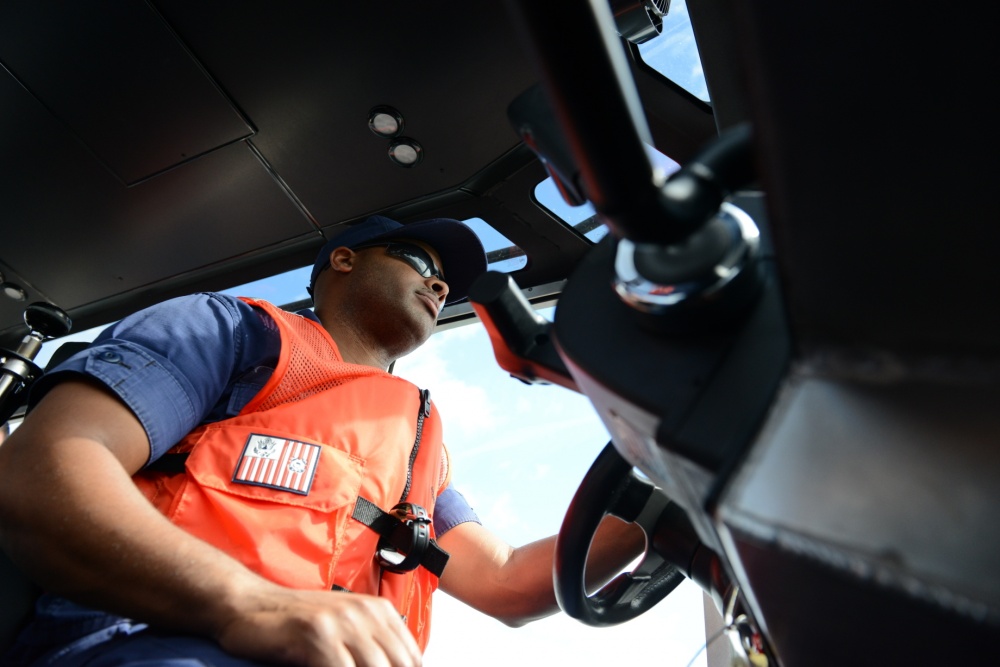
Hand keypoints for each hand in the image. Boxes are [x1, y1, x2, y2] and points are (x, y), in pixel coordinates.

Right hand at [216, 588, 421, 666]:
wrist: (250, 604)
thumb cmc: (296, 623)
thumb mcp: (344, 630)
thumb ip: (371, 649)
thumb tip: (398, 666)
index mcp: (380, 611)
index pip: (412, 659)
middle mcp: (367, 613)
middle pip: (398, 665)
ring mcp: (343, 622)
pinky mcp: (318, 634)